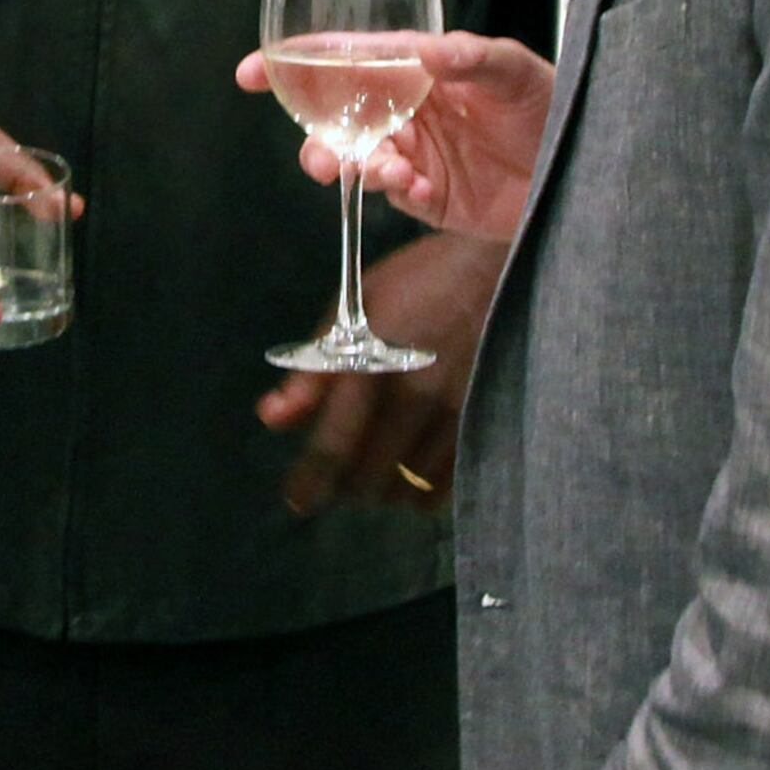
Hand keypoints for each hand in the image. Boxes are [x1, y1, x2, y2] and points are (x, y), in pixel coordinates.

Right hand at [238, 31, 552, 242]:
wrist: (583, 167)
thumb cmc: (549, 103)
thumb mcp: (516, 70)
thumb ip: (472, 57)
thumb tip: (428, 50)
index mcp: (414, 69)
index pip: (344, 59)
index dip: (295, 64)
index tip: (252, 71)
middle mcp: (404, 110)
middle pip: (334, 119)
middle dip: (316, 138)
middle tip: (322, 155)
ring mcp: (413, 155)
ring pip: (354, 161)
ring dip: (356, 168)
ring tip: (386, 172)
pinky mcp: (429, 197)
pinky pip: (394, 196)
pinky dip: (398, 192)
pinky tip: (423, 189)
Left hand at [255, 231, 501, 514]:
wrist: (498, 268)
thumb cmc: (416, 284)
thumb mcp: (351, 312)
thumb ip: (312, 372)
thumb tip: (272, 419)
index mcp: (371, 367)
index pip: (335, 447)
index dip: (312, 482)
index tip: (299, 501)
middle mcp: (414, 398)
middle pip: (370, 478)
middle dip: (345, 487)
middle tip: (338, 475)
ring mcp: (456, 415)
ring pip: (408, 487)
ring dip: (384, 489)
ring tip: (374, 468)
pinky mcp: (487, 422)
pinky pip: (447, 483)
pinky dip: (422, 490)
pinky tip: (412, 470)